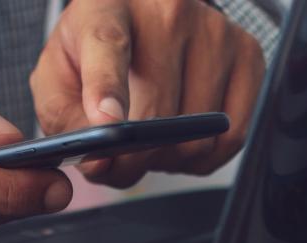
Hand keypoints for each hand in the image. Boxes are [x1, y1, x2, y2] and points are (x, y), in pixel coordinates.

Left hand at [30, 0, 265, 188]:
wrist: (144, 16)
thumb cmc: (96, 50)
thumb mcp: (59, 76)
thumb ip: (64, 121)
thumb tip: (100, 163)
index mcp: (109, 4)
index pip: (108, 47)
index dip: (108, 91)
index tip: (108, 125)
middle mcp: (169, 10)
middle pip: (157, 113)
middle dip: (133, 158)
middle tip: (119, 160)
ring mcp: (215, 31)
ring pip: (196, 135)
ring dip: (169, 158)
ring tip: (151, 138)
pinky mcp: (248, 55)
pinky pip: (231, 136)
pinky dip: (204, 156)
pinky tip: (182, 140)